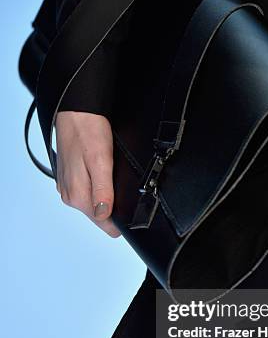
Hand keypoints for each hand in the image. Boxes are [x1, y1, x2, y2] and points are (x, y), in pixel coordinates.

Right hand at [55, 110, 120, 237]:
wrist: (76, 112)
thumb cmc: (88, 132)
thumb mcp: (101, 162)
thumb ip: (103, 191)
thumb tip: (104, 215)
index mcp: (78, 195)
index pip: (104, 224)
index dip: (119, 220)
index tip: (129, 207)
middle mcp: (70, 196)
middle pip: (100, 215)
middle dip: (113, 205)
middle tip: (120, 182)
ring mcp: (68, 188)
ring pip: (94, 204)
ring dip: (106, 194)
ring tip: (110, 174)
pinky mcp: (69, 179)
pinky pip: (87, 192)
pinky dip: (98, 186)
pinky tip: (101, 171)